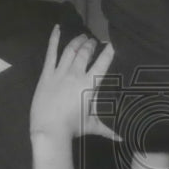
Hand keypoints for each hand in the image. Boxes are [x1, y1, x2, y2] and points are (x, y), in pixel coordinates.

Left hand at [30, 26, 121, 142]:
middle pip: (85, 53)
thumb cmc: (72, 128)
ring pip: (70, 50)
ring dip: (78, 41)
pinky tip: (57, 28)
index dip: (108, 51)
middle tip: (94, 41)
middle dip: (91, 45)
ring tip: (83, 37)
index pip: (102, 63)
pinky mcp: (47, 74)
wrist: (49, 129)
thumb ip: (108, 130)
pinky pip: (51, 53)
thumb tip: (122, 139)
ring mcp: (60, 72)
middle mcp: (76, 74)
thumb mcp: (92, 126)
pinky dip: (54, 39)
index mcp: (89, 85)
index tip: (112, 44)